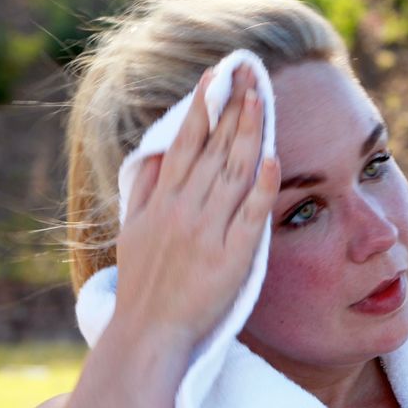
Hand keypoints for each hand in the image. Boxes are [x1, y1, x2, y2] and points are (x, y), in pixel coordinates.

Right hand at [111, 64, 279, 347]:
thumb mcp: (133, 229)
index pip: (186, 143)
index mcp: (162, 201)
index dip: (202, 106)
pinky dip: (262, 186)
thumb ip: (146, 189)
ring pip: (234, 172)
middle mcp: (184, 210)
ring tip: (261, 98)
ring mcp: (208, 232)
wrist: (149, 333)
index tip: (215, 76)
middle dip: (232, 107)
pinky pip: (250, 215)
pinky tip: (273, 157)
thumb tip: (156, 152)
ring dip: (249, 133)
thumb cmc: (144, 284)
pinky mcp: (232, 258)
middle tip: (249, 73)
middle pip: (214, 149)